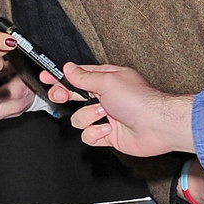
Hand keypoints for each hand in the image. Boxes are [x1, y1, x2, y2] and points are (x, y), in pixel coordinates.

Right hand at [42, 62, 194, 155]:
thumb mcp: (107, 81)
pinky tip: (108, 130)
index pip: (77, 76)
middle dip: (66, 97)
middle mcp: (105, 97)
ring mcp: (106, 117)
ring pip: (79, 119)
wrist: (156, 126)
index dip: (61, 78)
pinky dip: (96, 134)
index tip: (47, 78)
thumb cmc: (139, 101)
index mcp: (106, 80)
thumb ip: (84, 77)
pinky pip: (89, 136)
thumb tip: (68, 68)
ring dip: (89, 118)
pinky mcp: (108, 135)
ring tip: (104, 115)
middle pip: (74, 97)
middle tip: (62, 96)